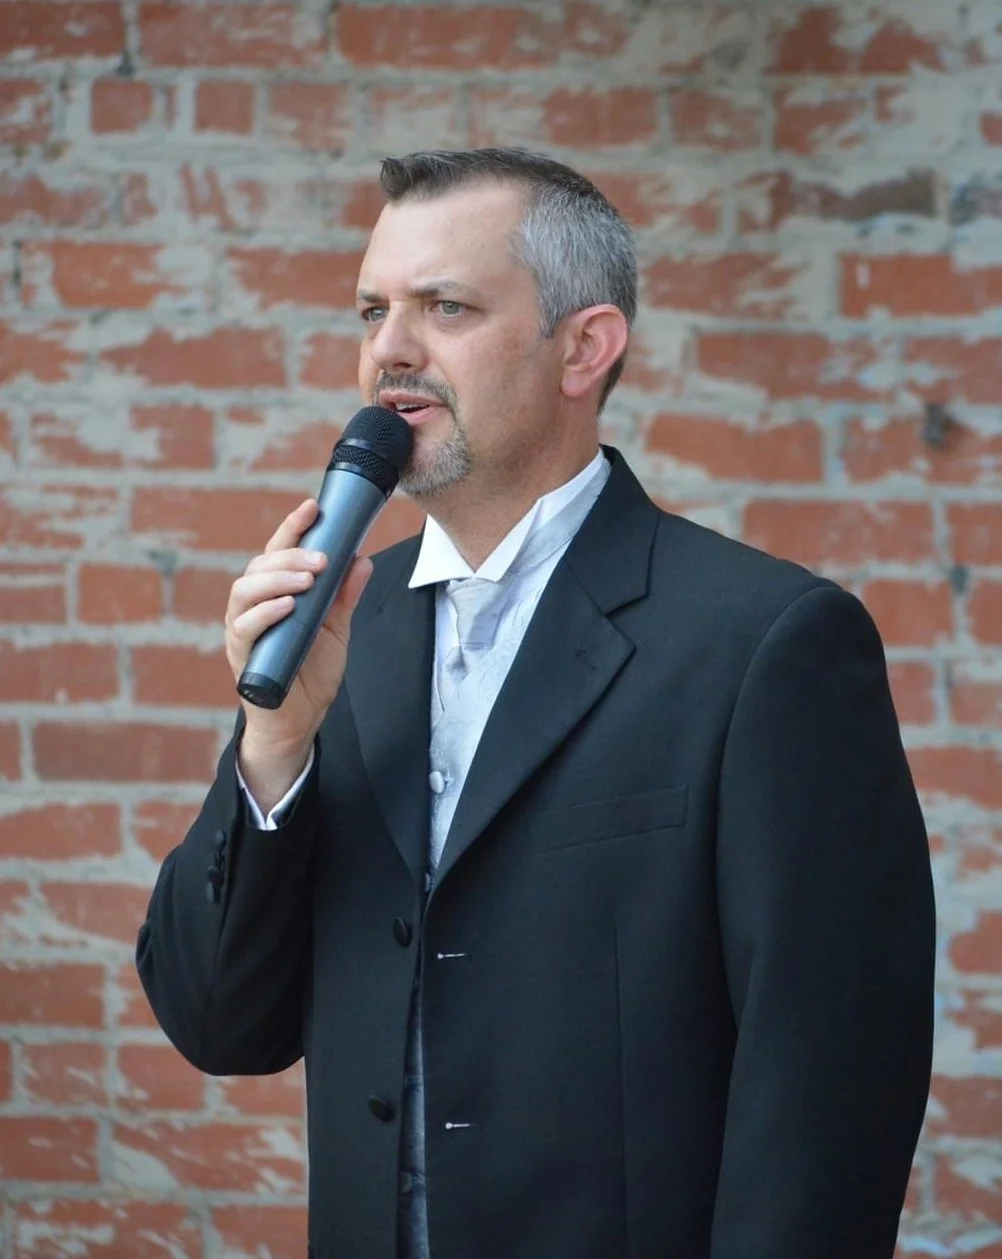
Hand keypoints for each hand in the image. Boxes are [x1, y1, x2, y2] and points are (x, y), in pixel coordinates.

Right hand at [225, 498, 371, 808]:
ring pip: (246, 591)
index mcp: (275, 592)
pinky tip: (288, 606)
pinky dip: (266, 613)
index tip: (312, 507)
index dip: (293, 528)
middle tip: (322, 558)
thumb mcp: (336, 628)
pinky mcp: (242, 655)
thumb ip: (345, 595)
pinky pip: (246, 628)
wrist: (300, 720)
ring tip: (307, 579)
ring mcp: (244, 629)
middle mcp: (254, 605)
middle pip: (260, 566)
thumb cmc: (311, 671)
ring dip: (277, 580)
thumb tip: (362, 559)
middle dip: (291, 557)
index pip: (279, 552)